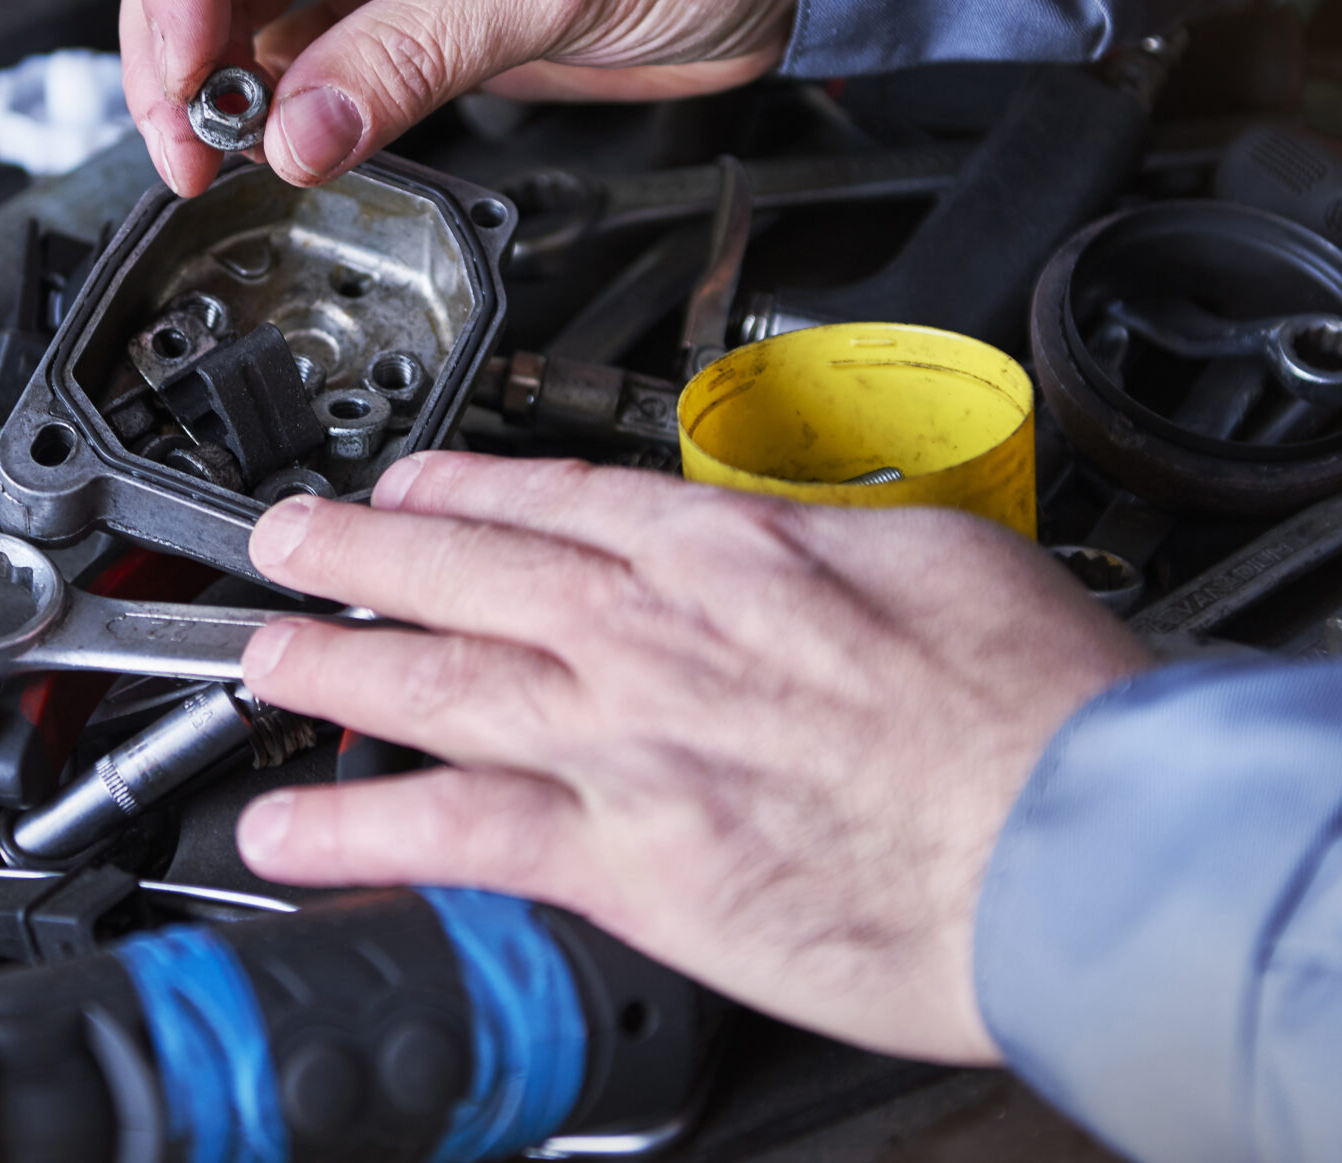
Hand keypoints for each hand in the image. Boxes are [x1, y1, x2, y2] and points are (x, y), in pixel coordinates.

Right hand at [120, 0, 801, 194]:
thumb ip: (405, 59)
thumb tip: (297, 136)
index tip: (182, 67)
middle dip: (184, 42)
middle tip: (185, 141)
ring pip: (255, 6)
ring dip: (227, 85)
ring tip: (221, 159)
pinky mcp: (419, 5)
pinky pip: (320, 56)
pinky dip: (290, 106)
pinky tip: (283, 148)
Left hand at [231, 452, 1150, 1062]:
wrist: (1084, 846)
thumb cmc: (1041, 714)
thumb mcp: (940, 558)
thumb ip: (827, 547)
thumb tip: (784, 543)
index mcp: (737, 550)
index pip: (565, 498)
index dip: (469, 485)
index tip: (416, 479)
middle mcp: (661, 631)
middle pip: (472, 566)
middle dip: (362, 545)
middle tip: (284, 534)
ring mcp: (633, 742)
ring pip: (438, 679)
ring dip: (330, 663)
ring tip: (257, 654)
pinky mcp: (633, 863)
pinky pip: (459, 836)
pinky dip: (358, 833)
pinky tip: (285, 839)